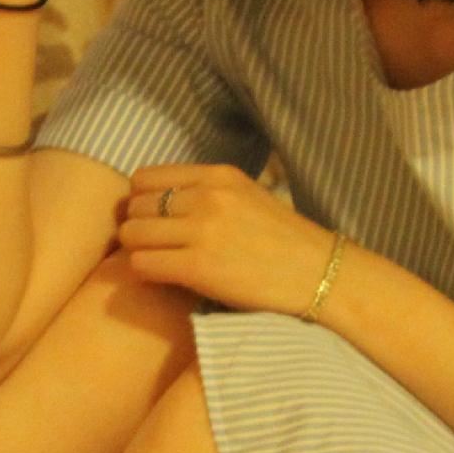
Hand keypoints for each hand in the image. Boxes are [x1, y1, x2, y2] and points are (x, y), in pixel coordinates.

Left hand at [112, 163, 339, 317]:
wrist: (320, 275)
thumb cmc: (286, 241)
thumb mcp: (248, 196)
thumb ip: (207, 192)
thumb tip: (160, 201)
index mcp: (218, 176)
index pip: (146, 178)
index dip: (140, 200)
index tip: (150, 218)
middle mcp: (207, 197)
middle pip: (136, 205)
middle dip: (136, 226)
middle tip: (149, 244)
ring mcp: (202, 231)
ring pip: (133, 234)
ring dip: (136, 249)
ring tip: (155, 260)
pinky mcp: (199, 268)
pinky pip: (143, 264)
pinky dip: (143, 271)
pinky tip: (161, 277)